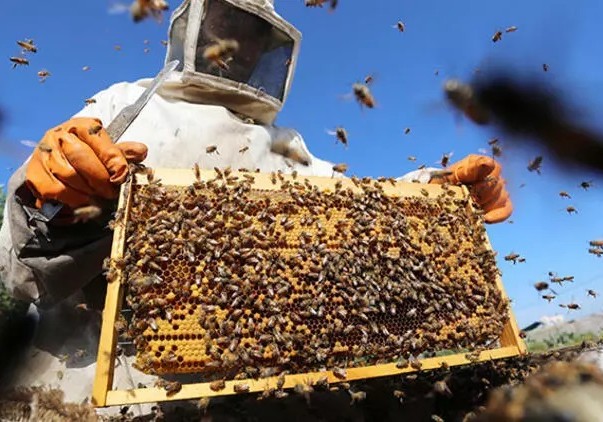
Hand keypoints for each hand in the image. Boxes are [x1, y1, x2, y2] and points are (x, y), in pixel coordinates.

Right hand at [25, 117, 147, 208]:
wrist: (55, 163)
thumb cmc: (88, 156)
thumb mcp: (106, 151)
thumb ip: (122, 153)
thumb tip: (142, 151)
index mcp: (82, 126)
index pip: (99, 141)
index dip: (113, 160)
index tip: (122, 176)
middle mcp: (59, 135)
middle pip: (82, 157)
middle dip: (101, 179)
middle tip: (111, 192)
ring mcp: (44, 153)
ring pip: (68, 175)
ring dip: (87, 191)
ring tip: (98, 198)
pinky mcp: (34, 173)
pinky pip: (55, 190)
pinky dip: (72, 199)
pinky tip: (82, 201)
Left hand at [429, 154, 511, 222]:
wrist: (435, 200)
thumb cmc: (441, 186)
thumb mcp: (449, 177)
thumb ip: (468, 170)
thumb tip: (487, 163)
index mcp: (478, 163)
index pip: (493, 167)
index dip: (484, 177)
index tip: (472, 186)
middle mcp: (490, 175)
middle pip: (497, 184)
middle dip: (481, 194)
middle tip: (467, 200)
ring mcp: (496, 190)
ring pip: (501, 197)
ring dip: (485, 205)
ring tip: (470, 209)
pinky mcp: (499, 205)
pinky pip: (506, 209)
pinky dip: (498, 215)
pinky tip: (486, 219)